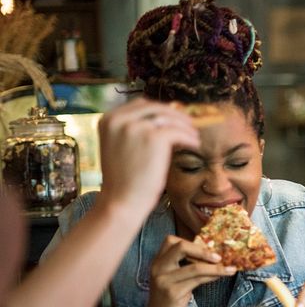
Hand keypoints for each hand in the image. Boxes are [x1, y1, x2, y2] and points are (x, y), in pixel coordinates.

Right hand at [95, 99, 199, 217]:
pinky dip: (188, 137)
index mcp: (108, 119)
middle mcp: (119, 119)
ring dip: (185, 126)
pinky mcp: (153, 138)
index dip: (160, 109)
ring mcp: (135, 127)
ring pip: (169, 118)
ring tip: (194, 136)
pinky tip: (195, 145)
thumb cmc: (123, 180)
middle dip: (175, 115)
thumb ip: (132, 131)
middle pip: (155, 107)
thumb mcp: (121, 147)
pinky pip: (178, 132)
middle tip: (189, 123)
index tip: (174, 117)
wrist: (121, 201)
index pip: (140, 105)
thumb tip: (161, 120)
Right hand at [128, 236, 233, 306]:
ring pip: (194, 267)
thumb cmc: (171, 299)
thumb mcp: (177, 278)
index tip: (208, 248)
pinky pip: (197, 280)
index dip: (192, 242)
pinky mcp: (172, 293)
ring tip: (229, 269)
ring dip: (215, 267)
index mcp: (158, 261)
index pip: (171, 240)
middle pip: (181, 247)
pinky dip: (212, 277)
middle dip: (204, 250)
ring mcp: (164, 280)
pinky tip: (220, 276)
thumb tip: (215, 257)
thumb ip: (188, 266)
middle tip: (220, 257)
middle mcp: (158, 267)